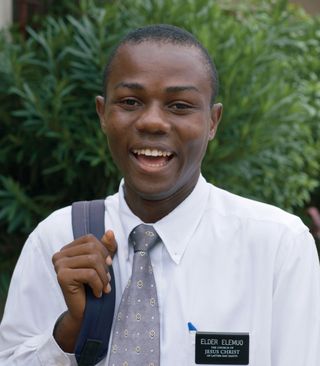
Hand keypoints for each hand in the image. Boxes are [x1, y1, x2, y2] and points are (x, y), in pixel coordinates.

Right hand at [52, 230, 116, 350]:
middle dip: (104, 265)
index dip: (103, 250)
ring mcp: (59, 265)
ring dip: (103, 276)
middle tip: (107, 279)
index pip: (89, 239)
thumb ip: (106, 247)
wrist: (84, 312)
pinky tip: (98, 293)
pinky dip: (98, 284)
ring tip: (104, 287)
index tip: (109, 264)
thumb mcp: (102, 263)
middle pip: (92, 249)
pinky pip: (89, 274)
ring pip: (92, 260)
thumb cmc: (93, 285)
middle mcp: (59, 255)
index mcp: (67, 249)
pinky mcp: (62, 277)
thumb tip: (110, 231)